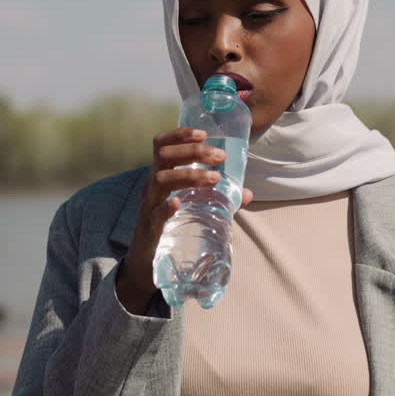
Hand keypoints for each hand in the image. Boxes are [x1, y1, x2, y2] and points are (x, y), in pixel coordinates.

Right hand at [116, 127, 252, 313]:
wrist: (146, 262)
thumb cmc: (170, 227)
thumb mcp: (191, 207)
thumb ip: (219, 199)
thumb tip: (248, 194)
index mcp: (160, 177)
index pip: (161, 145)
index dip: (179, 135)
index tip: (203, 134)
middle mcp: (151, 187)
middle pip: (163, 157)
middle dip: (193, 152)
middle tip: (220, 156)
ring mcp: (148, 206)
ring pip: (160, 180)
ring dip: (189, 175)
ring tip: (214, 178)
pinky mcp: (150, 228)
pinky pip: (154, 215)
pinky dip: (166, 207)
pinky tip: (177, 203)